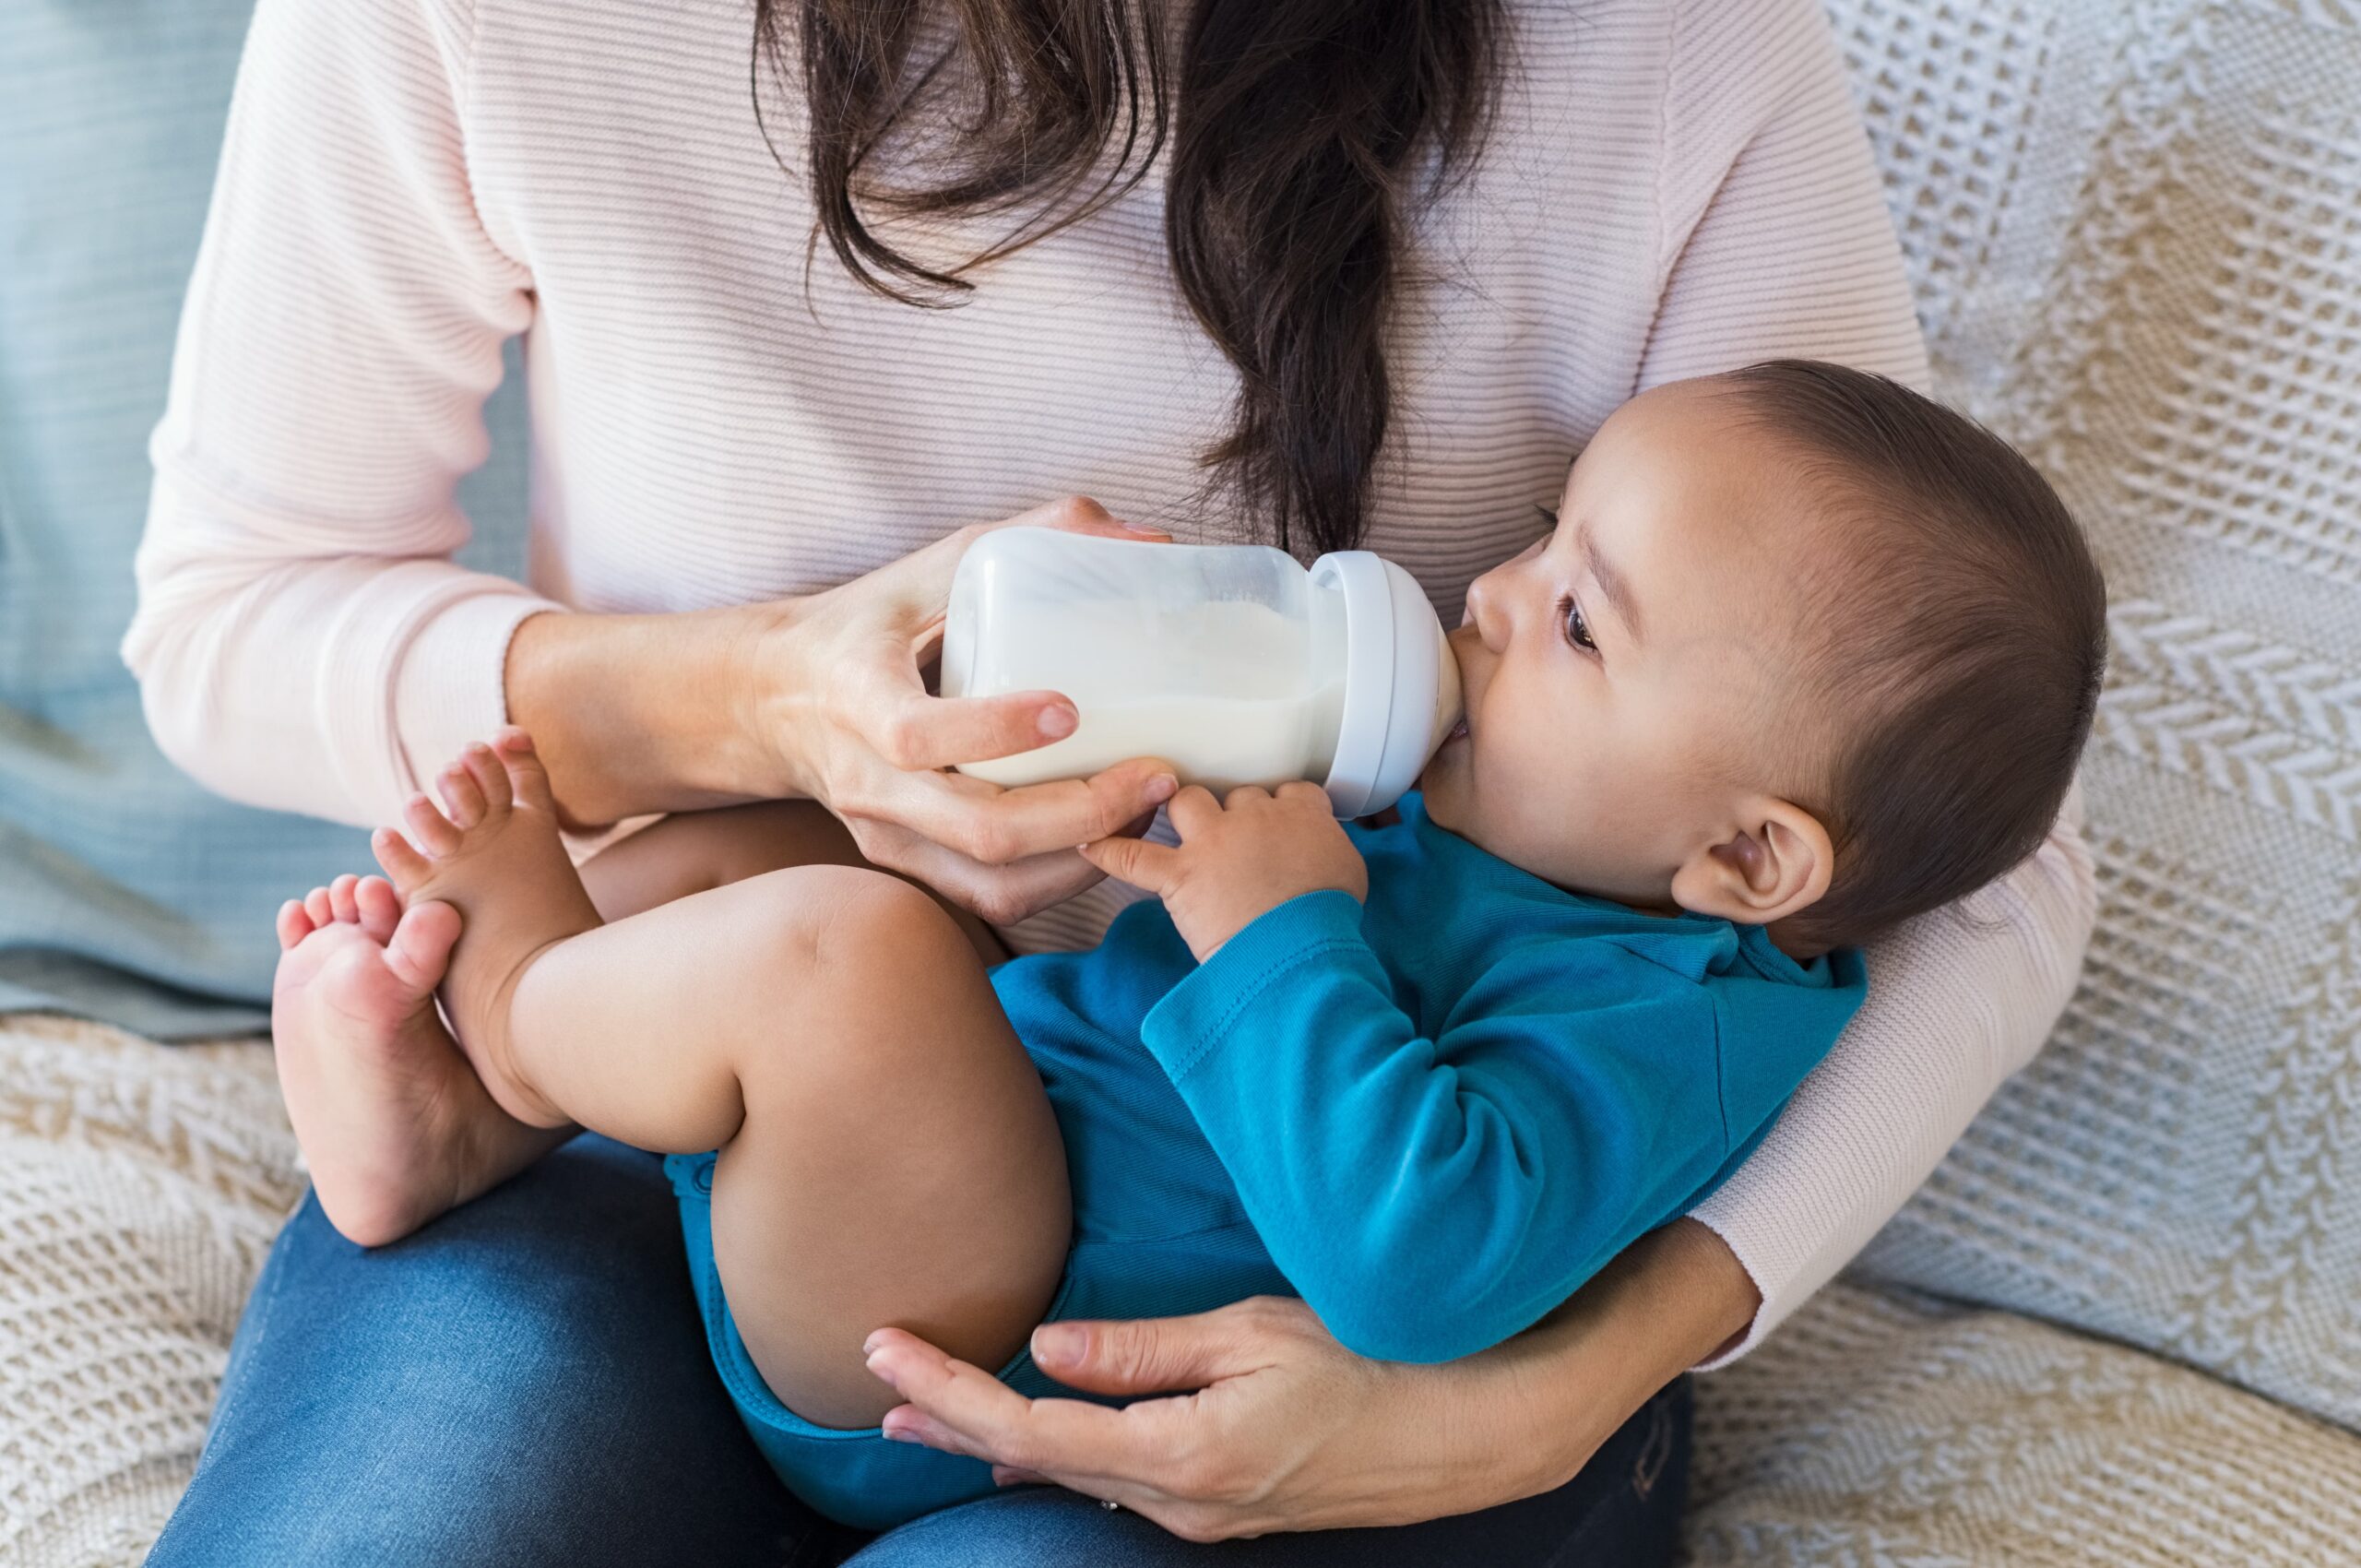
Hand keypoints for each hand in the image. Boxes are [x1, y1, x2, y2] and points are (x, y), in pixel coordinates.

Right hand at [748, 497, 1181, 925]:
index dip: (996, 730)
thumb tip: (1150, 538)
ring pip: (994, 880)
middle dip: (1083, 813)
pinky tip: (1108, 838)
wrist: (778, 698)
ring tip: (1146, 810)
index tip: (1071, 710)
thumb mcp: (933, 565)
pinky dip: (1061, 879)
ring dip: (1085, 857)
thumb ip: (1035, 536)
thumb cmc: (870, 623)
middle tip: (1156, 776)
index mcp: (858, 696)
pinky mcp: (908, 864)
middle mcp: (868, 780)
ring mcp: (886, 834)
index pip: (917, 735)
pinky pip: (992, 897)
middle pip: (980, 829)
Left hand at [860, 1221, 1758, 1541]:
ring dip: (996, 1440)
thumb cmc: (1378, 1359)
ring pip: (1075, 1477)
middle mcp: (1181, 1501)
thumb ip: (1144, 1350)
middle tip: (875, 1388)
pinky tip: (1037, 1434)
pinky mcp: (1229, 1507)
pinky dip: (1062, 1451)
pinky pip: (1122, 1480)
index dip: (948, 1392)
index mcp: (1182, 1454)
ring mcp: (1206, 1515)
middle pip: (1035, 1464)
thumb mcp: (1256, 1333)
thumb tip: (1049, 1348)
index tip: (883, 1351)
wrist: (1481, 1428)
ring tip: (930, 1412)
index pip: (1030, 1428)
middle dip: (950, 1424)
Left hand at [1080, 783, 1366, 959]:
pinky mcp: (1181, 875)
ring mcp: (1213, 842)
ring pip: (1187, 801)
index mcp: (1301, 813)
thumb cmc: (1329, 919)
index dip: (1279, 807)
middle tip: (1235, 842)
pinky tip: (1090, 846)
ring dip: (1182, 811)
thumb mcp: (1350, 873)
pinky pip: (1132, 856)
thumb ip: (1329, 849)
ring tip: (1179, 826)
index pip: (1288, 790)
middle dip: (1233, 814)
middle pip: (1236, 794)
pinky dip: (1109, 851)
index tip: (1278, 824)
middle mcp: (1254, 816)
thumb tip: (1320, 855)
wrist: (1300, 950)